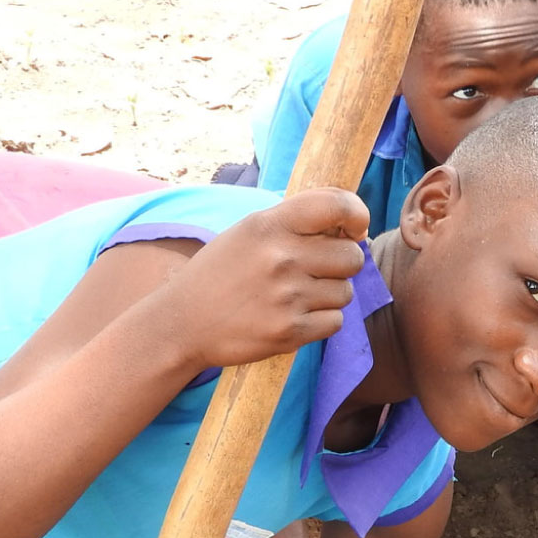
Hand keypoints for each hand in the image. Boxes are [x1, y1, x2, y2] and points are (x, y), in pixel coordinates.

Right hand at [157, 187, 369, 369]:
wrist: (181, 323)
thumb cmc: (221, 273)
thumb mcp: (248, 231)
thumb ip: (295, 220)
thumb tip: (350, 217)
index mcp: (269, 225)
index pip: (336, 205)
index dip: (357, 214)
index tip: (355, 228)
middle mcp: (281, 257)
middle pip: (352, 256)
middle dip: (342, 264)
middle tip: (316, 270)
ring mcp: (287, 296)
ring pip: (346, 292)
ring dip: (329, 295)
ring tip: (295, 295)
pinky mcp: (290, 331)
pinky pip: (336, 321)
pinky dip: (321, 321)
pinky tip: (292, 316)